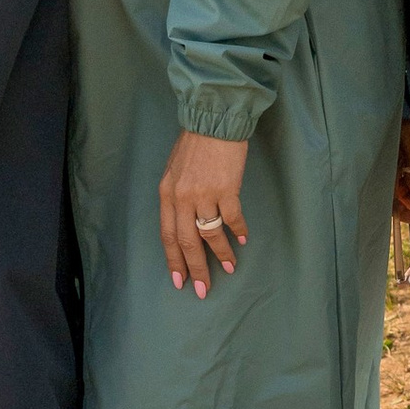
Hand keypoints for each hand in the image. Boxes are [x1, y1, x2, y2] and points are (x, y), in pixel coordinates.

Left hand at [160, 133, 249, 298]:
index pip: (167, 235)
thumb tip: (186, 221)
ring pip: (210, 234)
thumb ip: (176, 196)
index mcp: (167, 194)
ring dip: (221, 253)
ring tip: (230, 268)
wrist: (214, 119)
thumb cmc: (194, 142)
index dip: (174, 260)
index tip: (180, 280)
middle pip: (187, 242)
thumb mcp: (174, 170)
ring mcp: (204, 194)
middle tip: (203, 289)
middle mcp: (182, 197)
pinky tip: (242, 240)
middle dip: (196, 268)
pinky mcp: (226, 189)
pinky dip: (238, 231)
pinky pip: (232, 218)